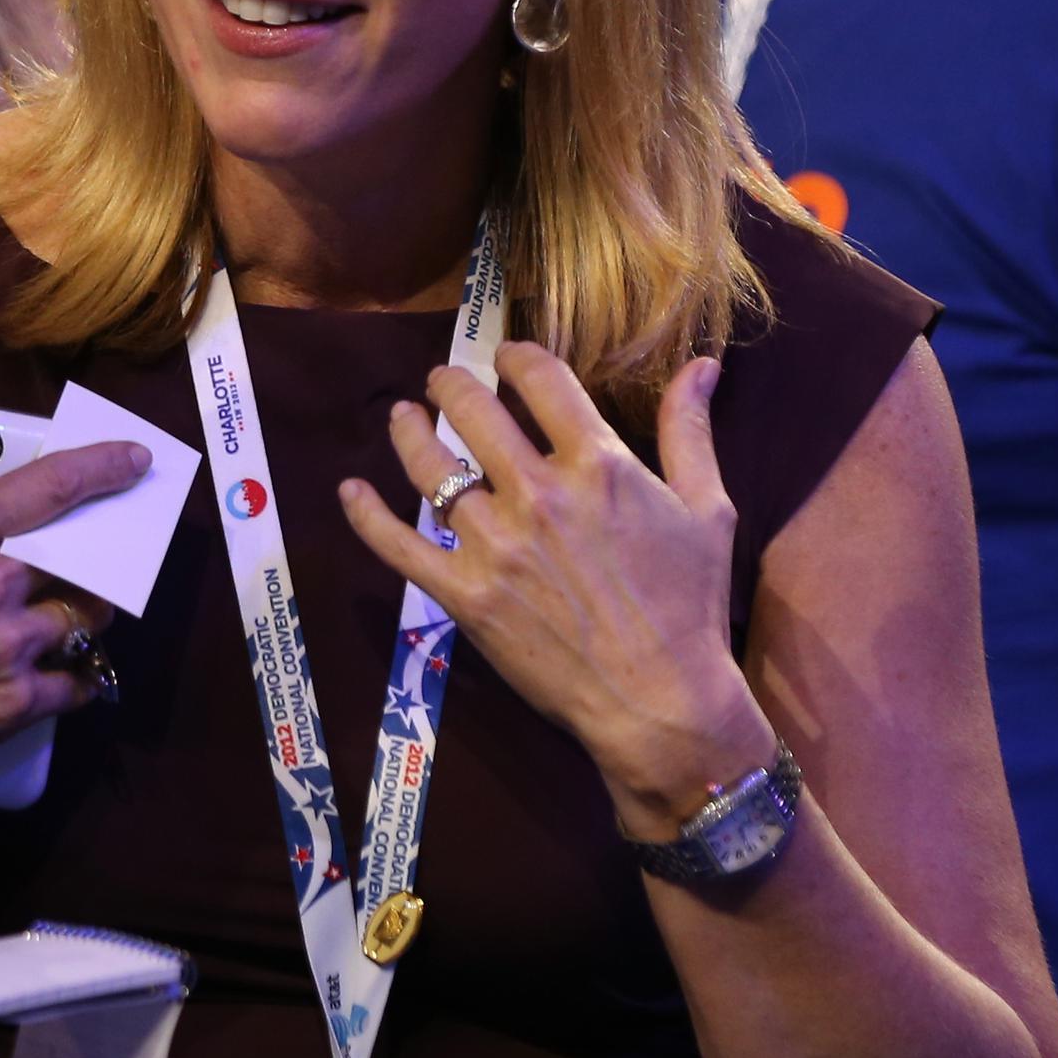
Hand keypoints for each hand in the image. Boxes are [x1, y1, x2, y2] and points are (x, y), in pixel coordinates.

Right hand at [0, 387, 143, 814]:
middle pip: (80, 560)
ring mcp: (7, 647)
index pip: (49, 488)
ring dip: (82, 618)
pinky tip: (57, 677)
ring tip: (61, 621)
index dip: (102, 467)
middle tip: (86, 567)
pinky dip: (74, 679)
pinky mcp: (16, 705)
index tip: (134, 460)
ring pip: (85, 620)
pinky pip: (77, 683)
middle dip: (92, 562)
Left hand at [337, 342, 773, 833]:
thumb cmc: (690, 605)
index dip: (516, 357)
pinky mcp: (464, 594)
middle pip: (474, 413)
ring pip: (431, 470)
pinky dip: (366, 515)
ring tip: (402, 416)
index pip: (540, 381)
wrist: (661, 701)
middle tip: (443, 380)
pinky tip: (351, 490)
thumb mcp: (707, 509)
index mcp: (598, 466)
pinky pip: (400, 546)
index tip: (506, 356)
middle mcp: (538, 495)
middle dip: (451, 385)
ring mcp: (495, 546)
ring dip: (409, 433)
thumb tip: (703, 365)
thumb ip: (689, 431)